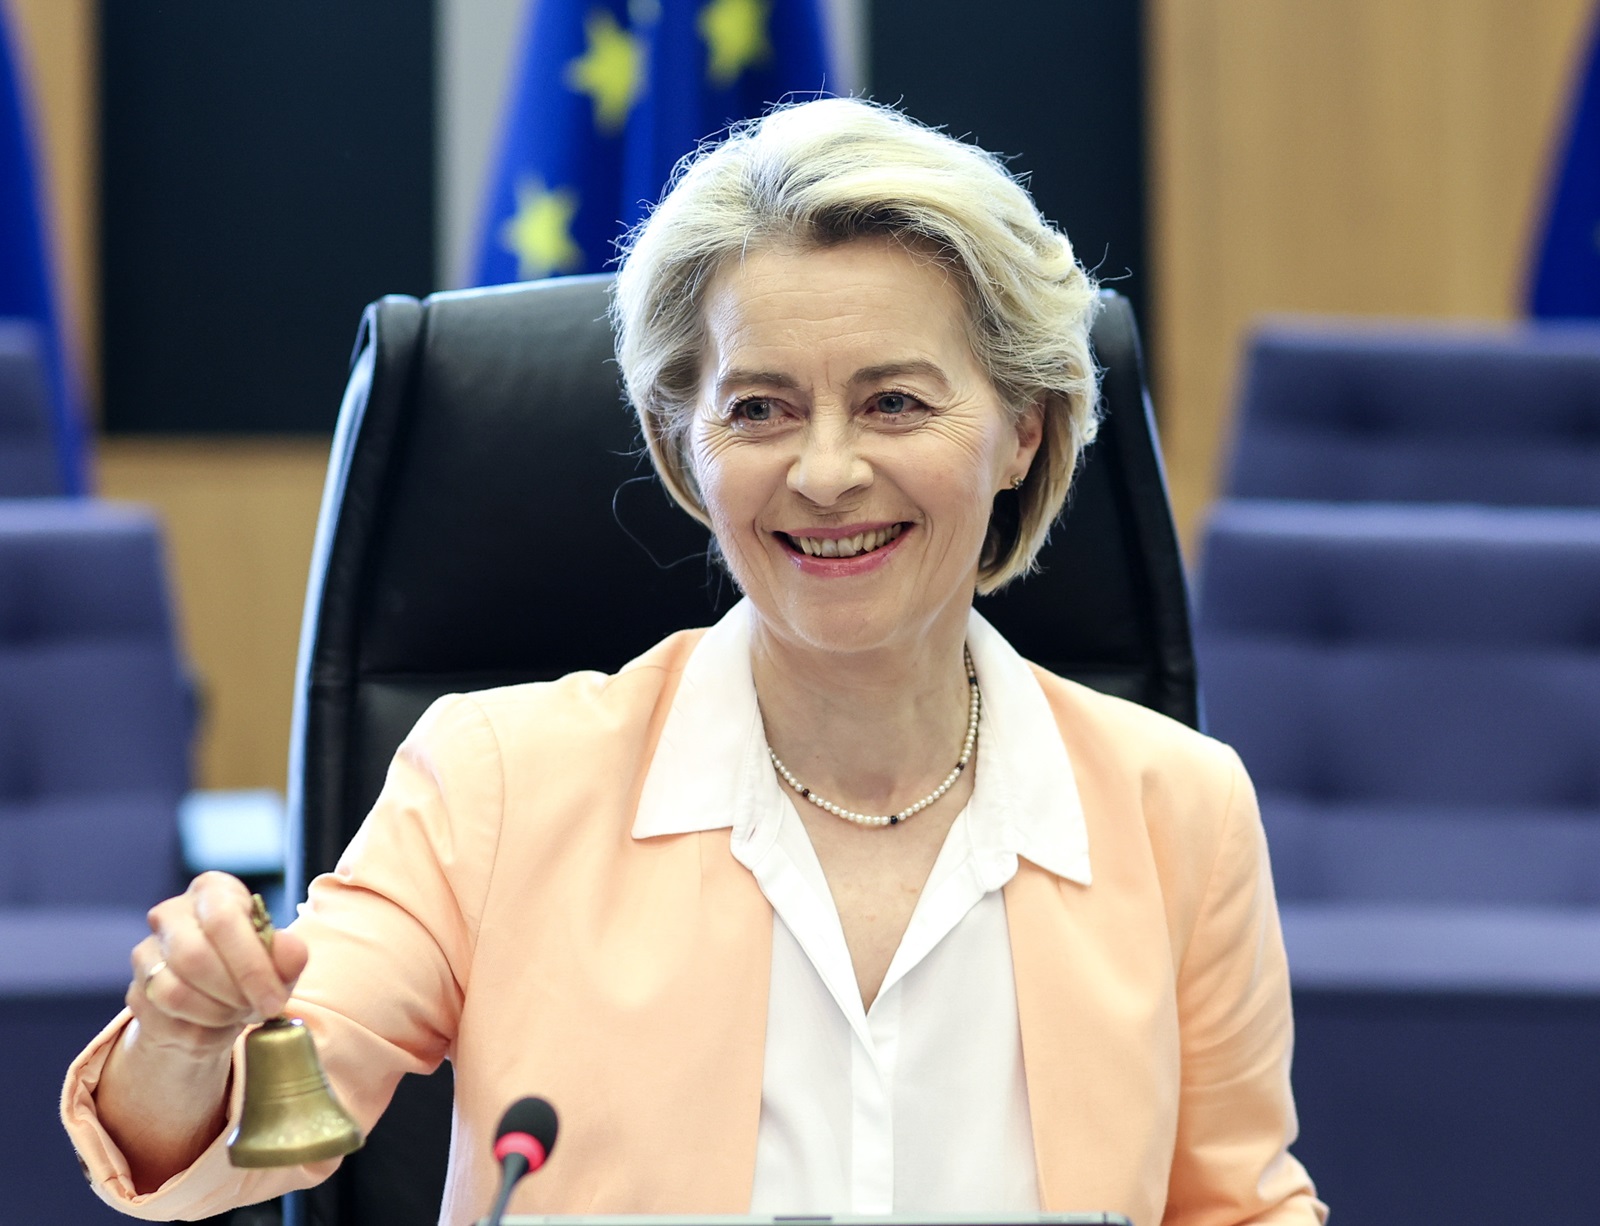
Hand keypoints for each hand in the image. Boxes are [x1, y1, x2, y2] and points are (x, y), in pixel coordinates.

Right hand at [128, 872, 309, 1056]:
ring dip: (216, 1014)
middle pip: (194, 957)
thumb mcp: (279, 960)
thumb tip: (291, 951)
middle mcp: (171, 913)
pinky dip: (201, 1031)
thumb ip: (289, 955)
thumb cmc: (249, 968)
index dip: (251, 966)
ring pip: (174, 992)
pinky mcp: (135, 991)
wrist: (212, 1003)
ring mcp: (146, 952)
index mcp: (212, 890)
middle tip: (260, 1010)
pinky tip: (218, 1024)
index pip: (223, 920)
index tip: (275, 1001)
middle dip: (234, 993)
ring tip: (239, 1013)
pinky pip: (166, 1020)